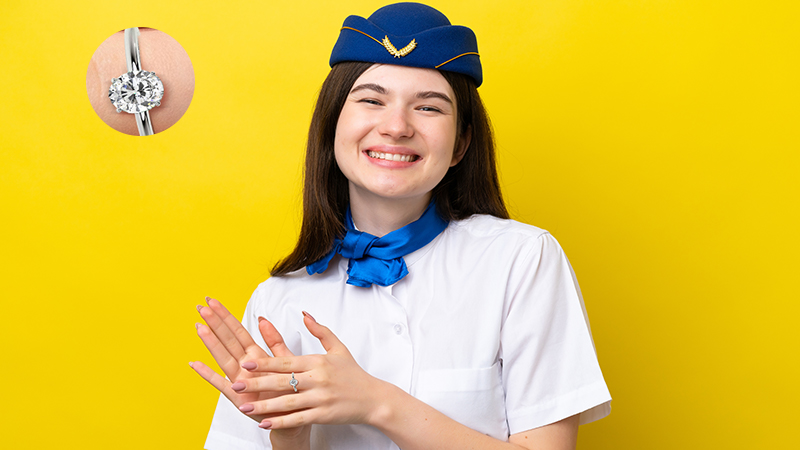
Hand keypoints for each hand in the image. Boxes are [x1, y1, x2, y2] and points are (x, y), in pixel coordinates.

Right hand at [189, 297, 309, 440]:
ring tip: (199, 327)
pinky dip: (208, 374)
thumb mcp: (287, 361)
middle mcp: (245, 366)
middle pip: (227, 340)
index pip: (238, 331)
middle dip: (215, 323)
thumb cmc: (289, 390)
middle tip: (201, 307)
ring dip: (211, 342)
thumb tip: (263, 319)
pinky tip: (196, 364)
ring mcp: (240, 381)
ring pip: (223, 357)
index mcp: (256, 356)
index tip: (213, 302)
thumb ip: (275, 341)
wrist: (294, 415)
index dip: (226, 316)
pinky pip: (221, 384)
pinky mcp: (238, 397)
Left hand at [232, 311, 387, 430]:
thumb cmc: (353, 374)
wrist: (373, 398)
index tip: (246, 362)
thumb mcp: (338, 348)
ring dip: (264, 405)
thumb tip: (305, 314)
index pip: (286, 362)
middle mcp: (317, 380)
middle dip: (257, 383)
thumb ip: (320, 330)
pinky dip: (281, 421)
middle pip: (282, 381)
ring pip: (287, 402)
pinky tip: (265, 422)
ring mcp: (320, 399)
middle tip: (237, 384)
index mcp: (318, 362)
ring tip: (244, 406)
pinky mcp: (323, 415)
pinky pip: (298, 418)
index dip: (265, 363)